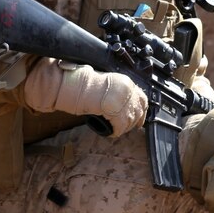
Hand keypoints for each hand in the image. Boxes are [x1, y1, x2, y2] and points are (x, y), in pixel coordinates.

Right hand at [24, 59, 147, 136]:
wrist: (71, 84)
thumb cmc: (83, 82)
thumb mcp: (105, 83)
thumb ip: (117, 92)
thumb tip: (126, 104)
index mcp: (125, 82)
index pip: (143, 98)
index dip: (141, 110)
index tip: (140, 118)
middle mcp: (126, 89)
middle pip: (138, 111)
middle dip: (134, 121)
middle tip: (127, 126)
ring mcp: (121, 100)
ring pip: (130, 120)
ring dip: (123, 127)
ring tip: (115, 127)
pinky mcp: (114, 110)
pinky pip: (120, 126)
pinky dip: (116, 131)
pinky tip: (110, 131)